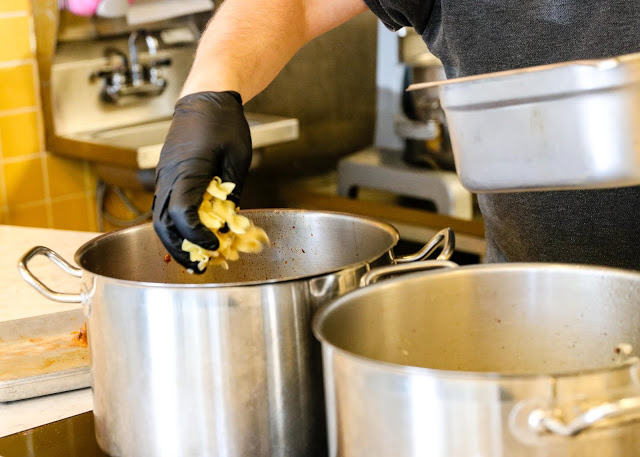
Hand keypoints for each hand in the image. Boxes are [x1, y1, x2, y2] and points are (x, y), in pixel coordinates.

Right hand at [152, 91, 251, 271]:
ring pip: (158, 218)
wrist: (206, 97)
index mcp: (187, 171)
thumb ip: (232, 191)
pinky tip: (191, 235)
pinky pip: (164, 206)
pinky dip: (175, 225)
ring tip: (195, 258)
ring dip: (175, 241)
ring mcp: (164, 176)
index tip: (215, 245)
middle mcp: (168, 176)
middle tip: (200, 267)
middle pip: (162, 224)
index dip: (196, 236)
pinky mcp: (166, 175)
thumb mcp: (238, 159)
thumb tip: (230, 221)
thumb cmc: (225, 123)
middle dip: (180, 249)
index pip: (181, 214)